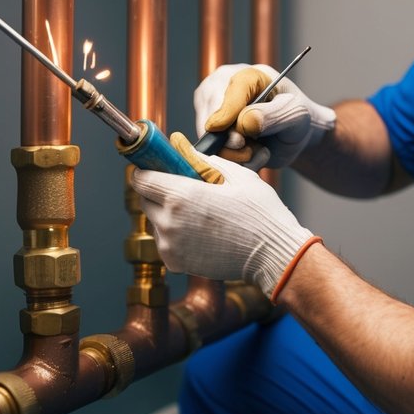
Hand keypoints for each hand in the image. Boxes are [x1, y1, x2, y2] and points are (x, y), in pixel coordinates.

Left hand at [131, 132, 314, 296]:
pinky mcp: (175, 263)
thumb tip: (184, 150)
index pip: (141, 179)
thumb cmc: (260, 213)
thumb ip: (204, 162)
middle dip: (158, 191)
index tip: (157, 168)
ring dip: (167, 214)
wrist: (272, 254)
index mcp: (181, 195)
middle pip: (145, 200)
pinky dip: (175, 235)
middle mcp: (169, 222)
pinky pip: (165, 242)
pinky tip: (200, 232)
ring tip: (198, 214)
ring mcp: (170, 245)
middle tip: (184, 190)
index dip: (147, 170)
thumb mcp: (237, 175)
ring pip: (155, 222)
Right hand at [194, 64, 335, 169]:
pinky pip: (211, 153)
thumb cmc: (296, 118)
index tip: (231, 134)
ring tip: (258, 150)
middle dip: (234, 142)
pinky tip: (249, 154)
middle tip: (259, 150)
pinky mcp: (207, 131)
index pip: (231, 92)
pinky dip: (232, 160)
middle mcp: (221, 88)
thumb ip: (273, 116)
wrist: (292, 135)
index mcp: (247, 75)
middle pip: (212, 118)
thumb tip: (244, 122)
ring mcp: (210, 109)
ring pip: (209, 140)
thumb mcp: (296, 115)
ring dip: (235, 155)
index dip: (228, 113)